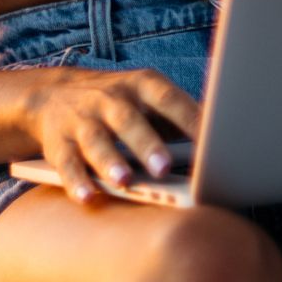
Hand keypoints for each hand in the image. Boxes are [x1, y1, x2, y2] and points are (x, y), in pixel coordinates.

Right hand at [22, 67, 201, 204]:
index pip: (168, 99)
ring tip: (124, 182)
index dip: (189, 119)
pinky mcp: (58, 142)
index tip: (211, 141)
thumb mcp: (150, 97)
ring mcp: (82, 120)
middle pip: (129, 121)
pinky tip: (88, 197)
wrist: (53, 93)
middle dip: (146, 144)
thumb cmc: (121, 101)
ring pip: (96, 141)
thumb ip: (182, 114)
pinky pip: (66, 163)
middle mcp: (111, 99)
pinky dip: (76, 181)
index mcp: (141, 85)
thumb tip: (228, 132)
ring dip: (109, 162)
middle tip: (164, 168)